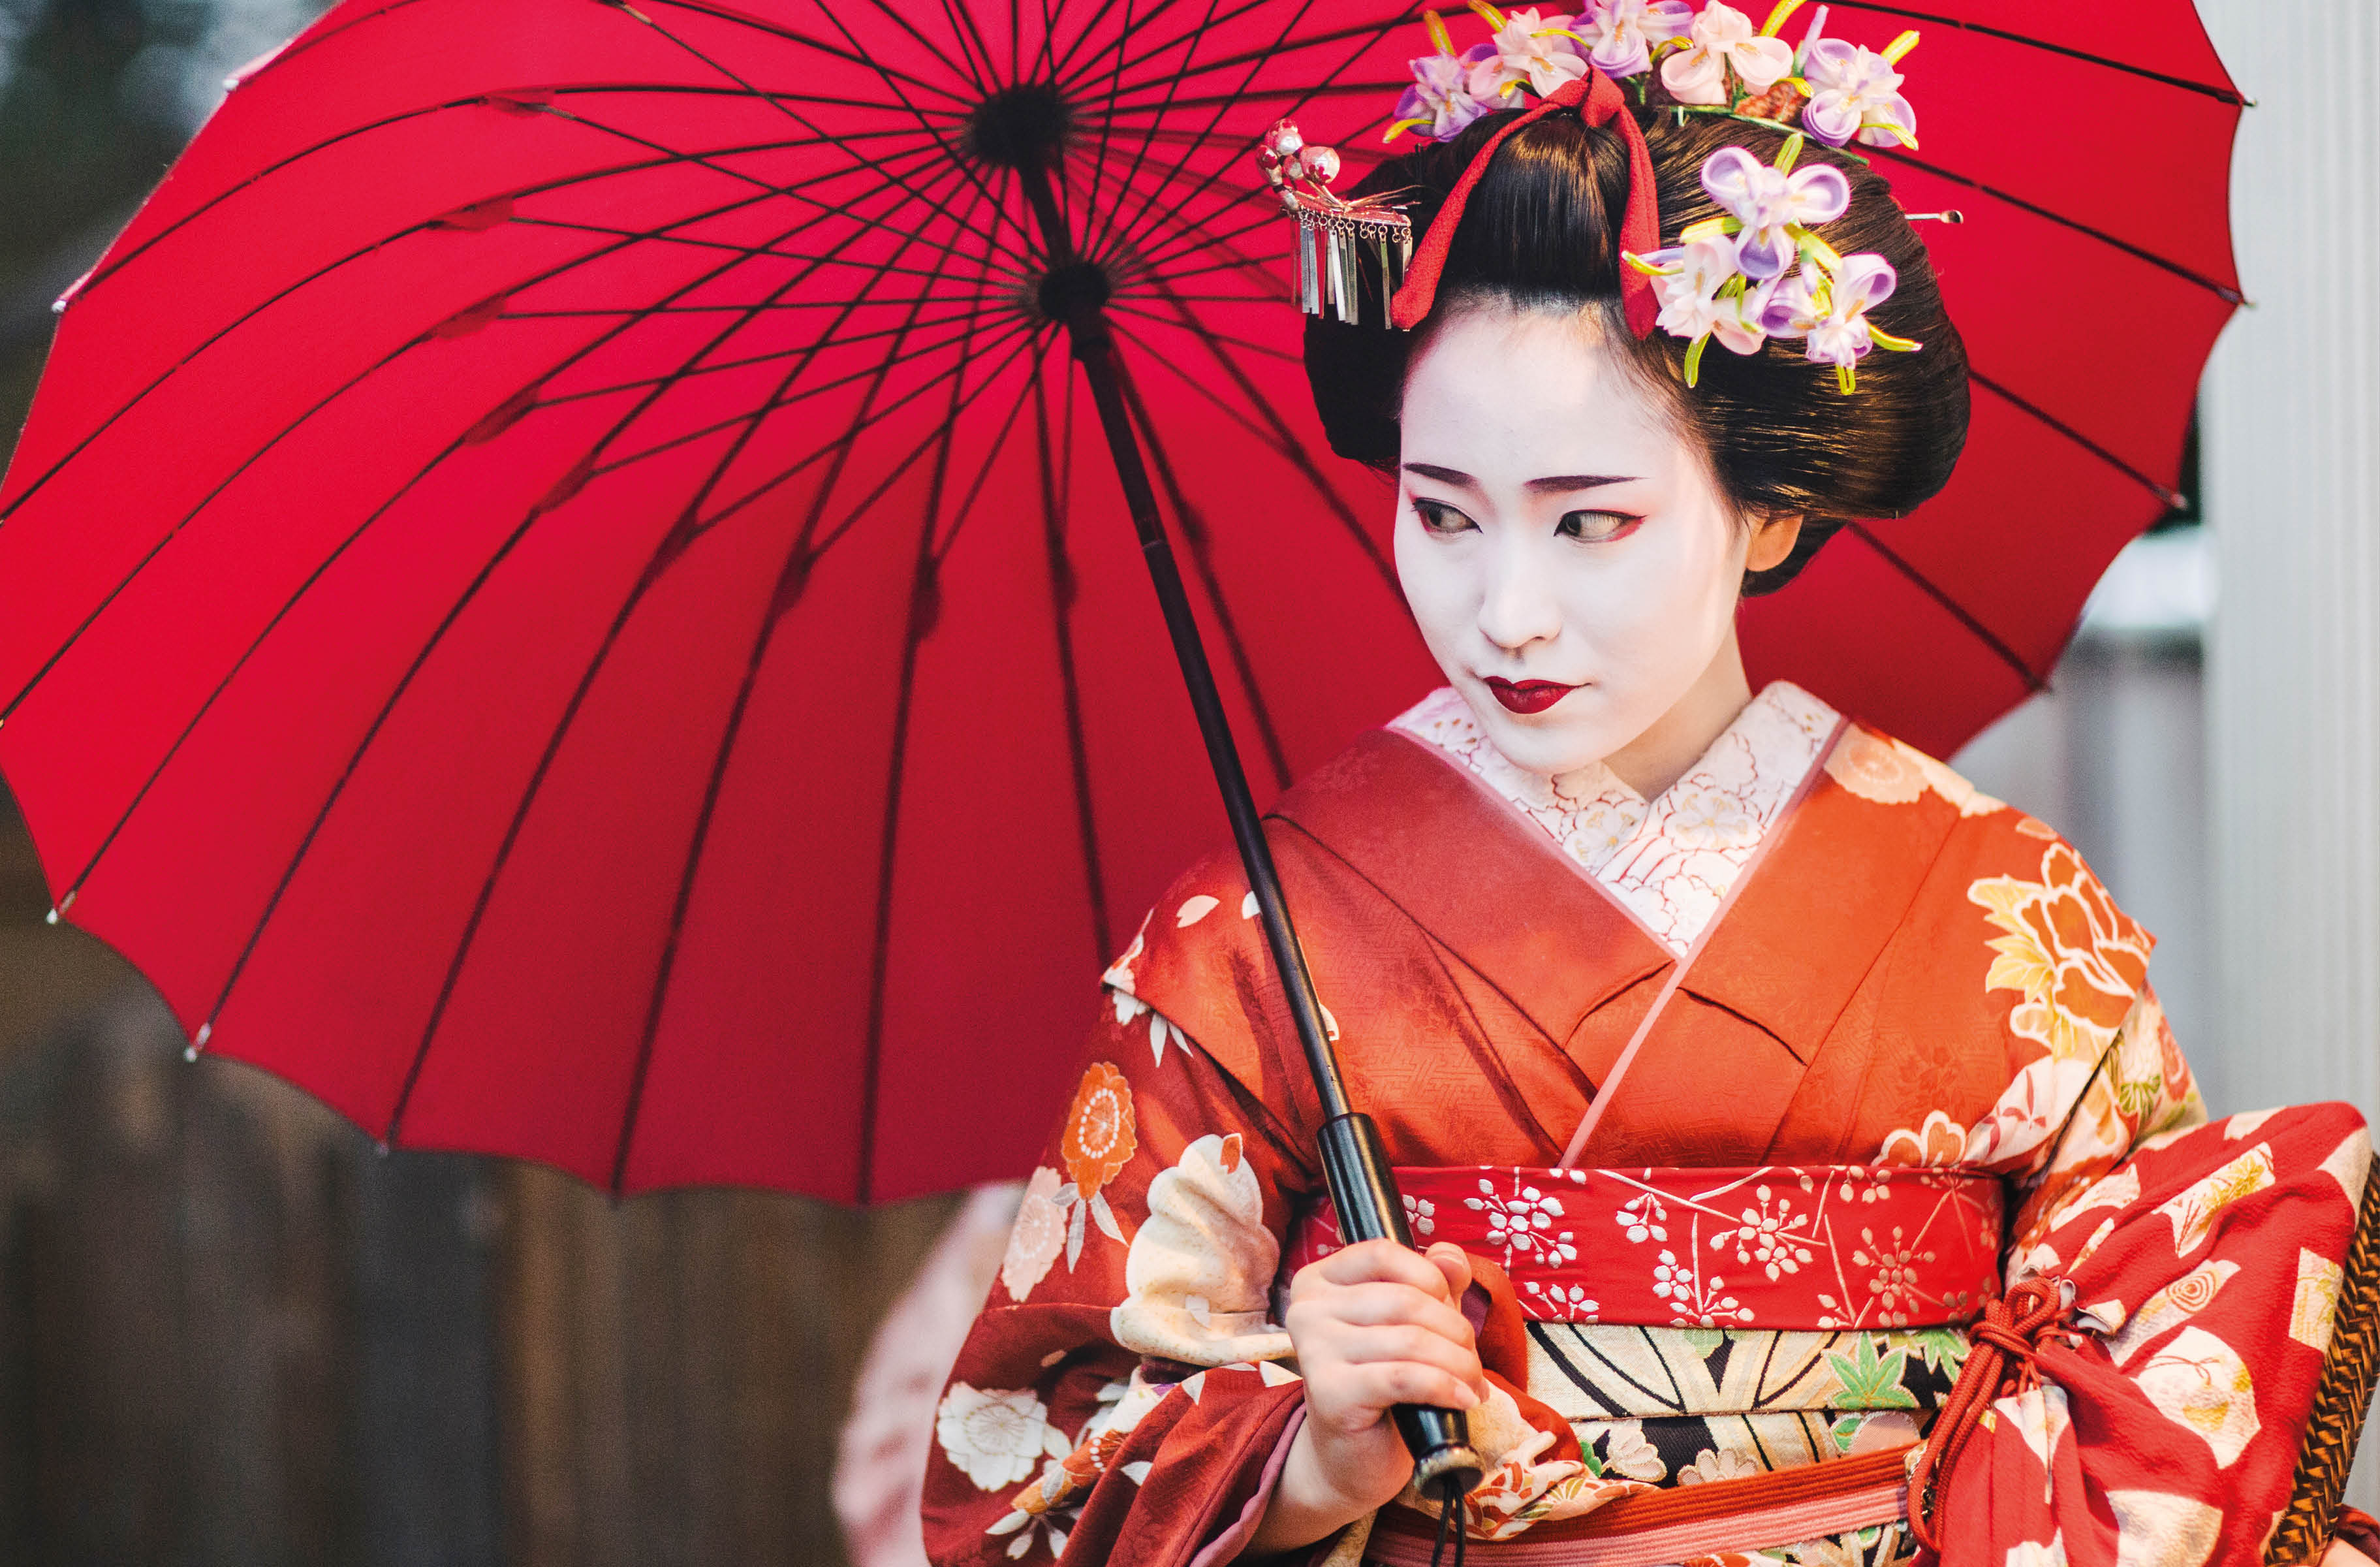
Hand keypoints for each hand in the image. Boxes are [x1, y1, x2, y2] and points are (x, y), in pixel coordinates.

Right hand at [1244, 1240, 1486, 1554]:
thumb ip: (1434, 1283)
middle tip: (1472, 1362)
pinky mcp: (1330, 1392)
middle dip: (1455, 1330)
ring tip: (1472, 1384)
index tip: (1452, 1308)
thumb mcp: (1412, 1325)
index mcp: (1320, 1281)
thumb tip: (1451, 1256)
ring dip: (1458, 1364)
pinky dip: (1444, 1387)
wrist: (1351, 1457)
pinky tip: (1462, 1399)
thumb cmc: (1383, 1384)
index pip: (1381, 1253)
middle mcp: (1307, 1309)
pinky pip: (1404, 1377)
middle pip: (1404, 1299)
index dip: (1429, 1277)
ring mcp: (1314, 1350)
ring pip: (1410, 1340)